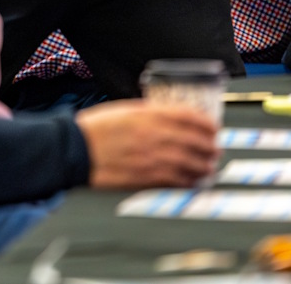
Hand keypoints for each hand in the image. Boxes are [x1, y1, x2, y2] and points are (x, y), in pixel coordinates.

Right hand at [77, 100, 217, 187]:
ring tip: (208, 166)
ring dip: (204, 165)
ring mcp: (153, 158)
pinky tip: (193, 180)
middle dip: (210, 146)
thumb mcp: (122, 109)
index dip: (205, 122)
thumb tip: (167, 117)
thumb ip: (147, 113)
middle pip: (196, 141)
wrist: (76, 149)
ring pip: (191, 163)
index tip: (211, 126)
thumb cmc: (94, 128)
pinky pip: (177, 180)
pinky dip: (189, 180)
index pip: (189, 117)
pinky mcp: (148, 177)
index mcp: (148, 115)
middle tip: (214, 148)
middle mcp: (155, 136)